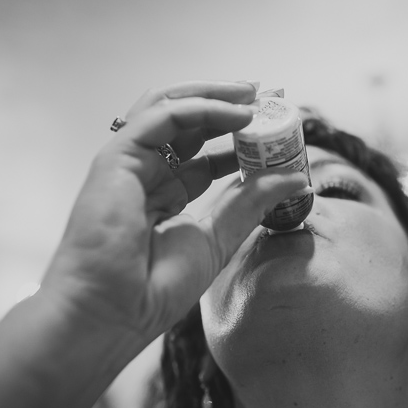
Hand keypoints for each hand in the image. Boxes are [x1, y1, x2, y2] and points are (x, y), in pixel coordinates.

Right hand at [43, 81, 307, 340]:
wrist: (112, 313)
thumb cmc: (154, 290)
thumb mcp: (217, 240)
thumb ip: (251, 204)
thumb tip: (295, 177)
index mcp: (166, 195)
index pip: (206, 155)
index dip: (240, 140)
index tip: (276, 132)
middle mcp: (148, 174)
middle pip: (189, 125)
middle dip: (228, 107)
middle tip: (267, 98)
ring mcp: (130, 163)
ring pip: (169, 108)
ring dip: (214, 96)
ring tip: (254, 94)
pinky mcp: (117, 158)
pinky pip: (160, 117)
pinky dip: (201, 108)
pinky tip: (237, 114)